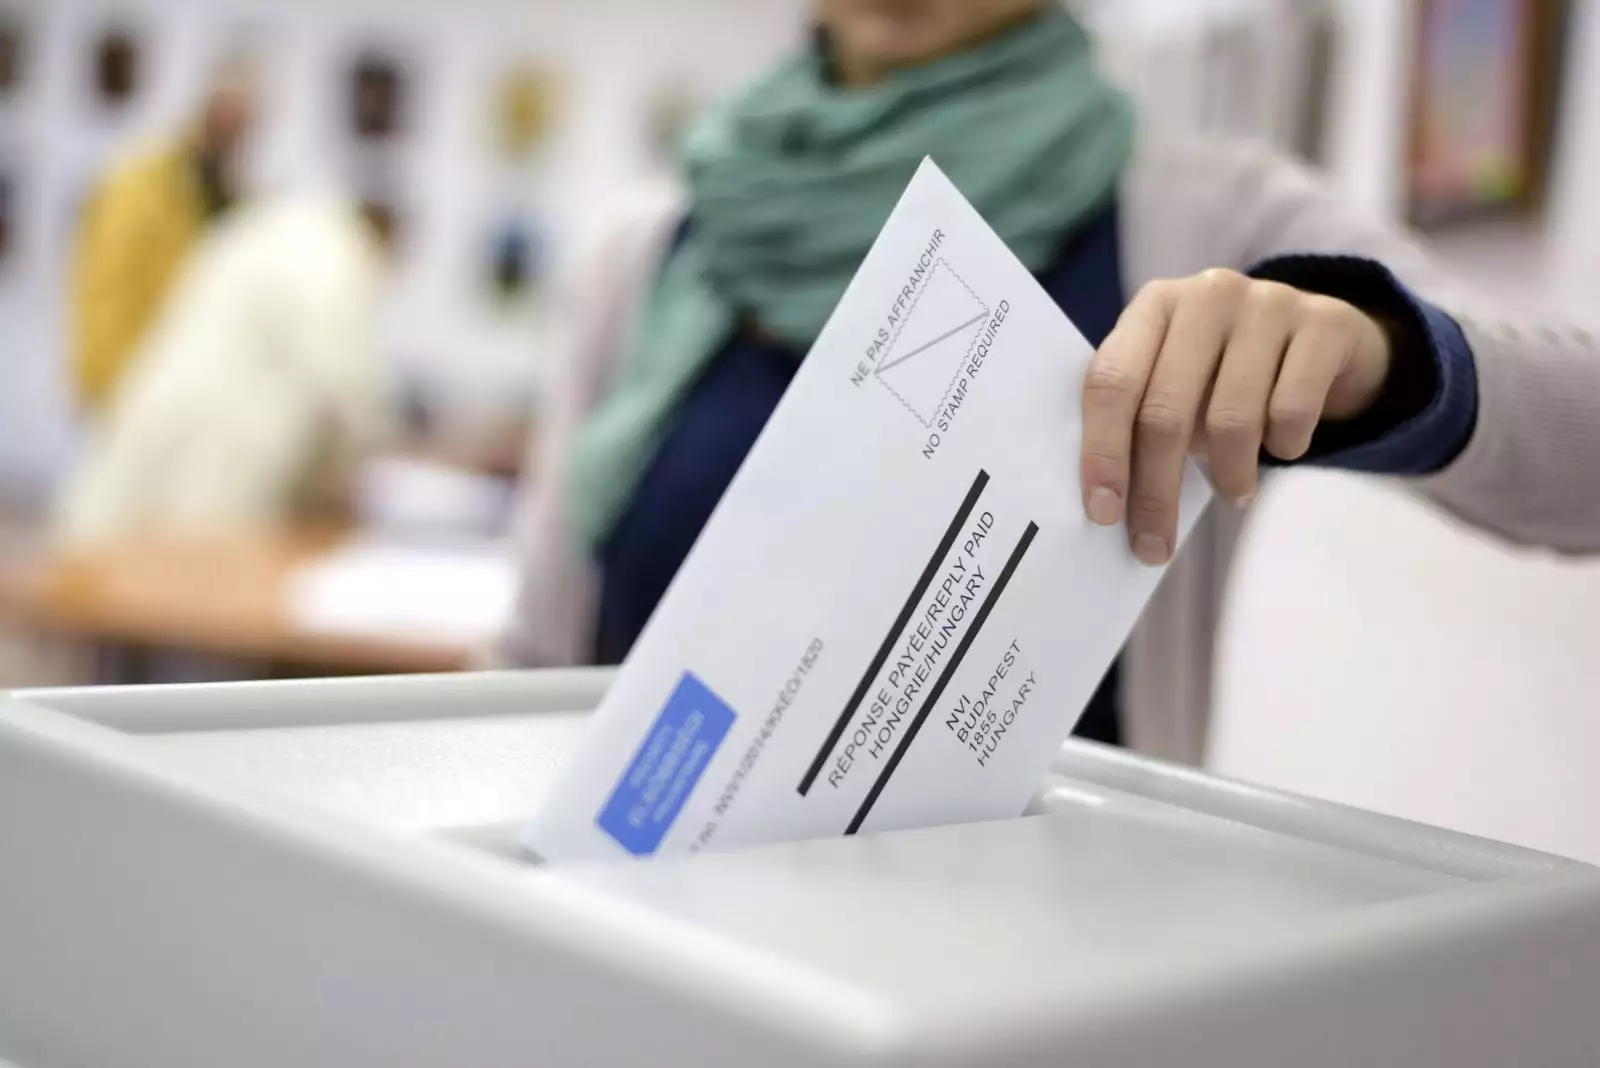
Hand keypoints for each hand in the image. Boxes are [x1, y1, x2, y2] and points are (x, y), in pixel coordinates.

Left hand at [1081, 268, 1391, 564]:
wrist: (1323, 334)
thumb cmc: (1228, 369)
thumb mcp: (1176, 378)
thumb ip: (1140, 415)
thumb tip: (1111, 501)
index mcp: (1154, 306)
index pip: (1111, 382)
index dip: (1102, 452)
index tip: (1103, 512)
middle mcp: (1206, 295)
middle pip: (1165, 411)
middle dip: (1155, 491)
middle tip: (1155, 543)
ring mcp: (1268, 303)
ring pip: (1230, 419)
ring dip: (1228, 475)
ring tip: (1233, 491)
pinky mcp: (1325, 323)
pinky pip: (1291, 412)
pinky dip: (1284, 447)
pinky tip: (1282, 448)